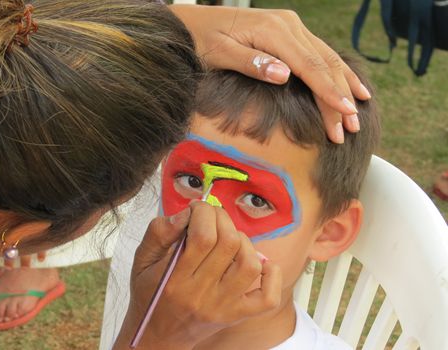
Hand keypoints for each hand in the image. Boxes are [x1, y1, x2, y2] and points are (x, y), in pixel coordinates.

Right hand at [114, 202, 281, 348]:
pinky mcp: (236, 316)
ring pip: (249, 264)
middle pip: (228, 244)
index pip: (202, 237)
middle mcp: (201, 295)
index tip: (197, 208)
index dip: (204, 212)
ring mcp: (222, 307)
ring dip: (243, 241)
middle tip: (212, 216)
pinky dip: (271, 275)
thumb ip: (158, 233)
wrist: (158, 335)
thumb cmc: (149, 293)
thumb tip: (186, 213)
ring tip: (228, 237)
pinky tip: (258, 263)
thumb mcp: (141, 260)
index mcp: (175, 280)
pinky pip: (267, 297)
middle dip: (222, 218)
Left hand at [169, 5, 370, 143]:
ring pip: (326, 57)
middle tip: (351, 128)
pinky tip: (349, 84)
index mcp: (274, 30)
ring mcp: (290, 26)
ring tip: (359, 111)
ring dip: (343, 85)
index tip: (344, 113)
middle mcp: (289, 25)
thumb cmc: (200, 39)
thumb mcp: (220, 53)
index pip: (309, 66)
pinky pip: (318, 53)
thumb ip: (252, 63)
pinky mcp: (288, 32)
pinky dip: (335, 71)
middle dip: (339, 96)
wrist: (189, 22)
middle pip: (323, 64)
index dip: (328, 91)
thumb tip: (285, 76)